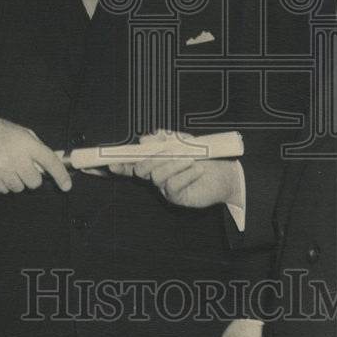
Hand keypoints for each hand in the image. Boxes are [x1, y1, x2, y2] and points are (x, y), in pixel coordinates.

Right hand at [0, 111, 71, 193]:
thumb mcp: (22, 133)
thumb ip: (36, 148)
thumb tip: (48, 165)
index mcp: (26, 144)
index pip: (49, 162)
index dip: (60, 175)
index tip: (66, 185)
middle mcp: (14, 158)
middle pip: (34, 182)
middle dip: (33, 178)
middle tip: (26, 169)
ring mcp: (0, 169)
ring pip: (19, 188)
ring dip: (18, 181)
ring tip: (9, 168)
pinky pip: (4, 190)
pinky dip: (4, 184)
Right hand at [112, 131, 242, 208]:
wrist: (225, 172)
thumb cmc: (203, 156)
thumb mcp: (185, 141)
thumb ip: (165, 139)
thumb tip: (146, 139)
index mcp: (156, 162)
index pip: (133, 163)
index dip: (121, 164)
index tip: (111, 162)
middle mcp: (157, 176)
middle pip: (142, 169)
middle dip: (152, 158)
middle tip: (169, 150)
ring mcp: (166, 188)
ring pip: (157, 177)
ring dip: (173, 164)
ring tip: (190, 159)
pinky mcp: (178, 198)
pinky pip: (174, 186)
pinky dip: (185, 175)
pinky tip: (197, 170)